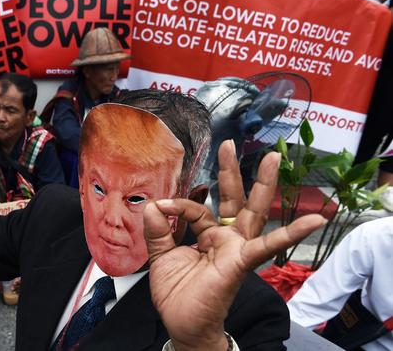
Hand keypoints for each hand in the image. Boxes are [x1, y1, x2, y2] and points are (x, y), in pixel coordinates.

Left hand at [143, 140, 325, 349]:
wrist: (183, 325)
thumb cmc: (177, 295)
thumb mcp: (161, 257)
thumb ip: (158, 231)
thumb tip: (153, 205)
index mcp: (206, 235)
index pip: (196, 208)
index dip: (177, 204)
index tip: (160, 206)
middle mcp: (225, 238)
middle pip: (232, 199)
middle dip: (231, 172)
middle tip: (229, 144)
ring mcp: (236, 248)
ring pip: (253, 212)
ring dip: (263, 185)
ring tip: (274, 158)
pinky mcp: (242, 261)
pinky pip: (267, 246)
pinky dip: (292, 234)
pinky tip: (316, 221)